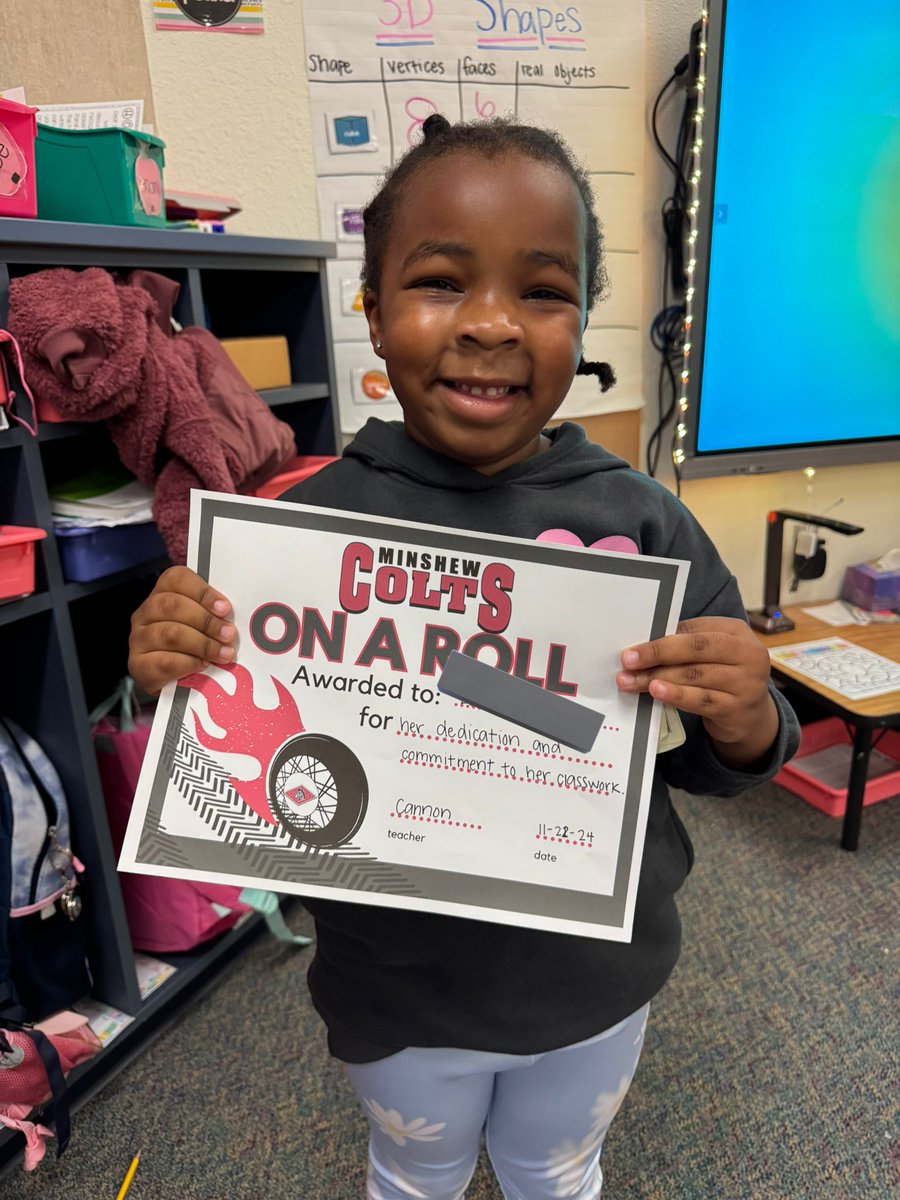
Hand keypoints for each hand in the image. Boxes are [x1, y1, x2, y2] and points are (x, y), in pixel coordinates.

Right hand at [127, 566, 236, 695]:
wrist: (169, 682)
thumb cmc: (189, 647)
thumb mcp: (201, 625)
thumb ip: (213, 615)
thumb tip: (233, 618)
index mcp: (162, 594)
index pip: (177, 579)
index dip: (203, 592)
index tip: (225, 608)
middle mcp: (145, 613)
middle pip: (173, 605)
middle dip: (207, 621)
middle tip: (228, 634)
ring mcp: (139, 639)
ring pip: (171, 633)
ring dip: (203, 644)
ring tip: (223, 653)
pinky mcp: (139, 665)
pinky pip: (166, 661)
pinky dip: (189, 663)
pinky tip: (203, 665)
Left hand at [616, 616, 778, 768]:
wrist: (752, 716)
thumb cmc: (723, 677)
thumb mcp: (714, 655)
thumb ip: (687, 647)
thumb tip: (643, 647)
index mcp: (736, 632)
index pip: (694, 630)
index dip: (662, 637)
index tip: (633, 647)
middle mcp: (747, 654)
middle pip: (696, 649)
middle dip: (657, 653)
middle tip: (628, 661)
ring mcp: (745, 683)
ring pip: (695, 675)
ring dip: (658, 677)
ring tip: (632, 680)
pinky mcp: (737, 709)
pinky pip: (701, 700)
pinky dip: (676, 695)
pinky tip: (657, 692)